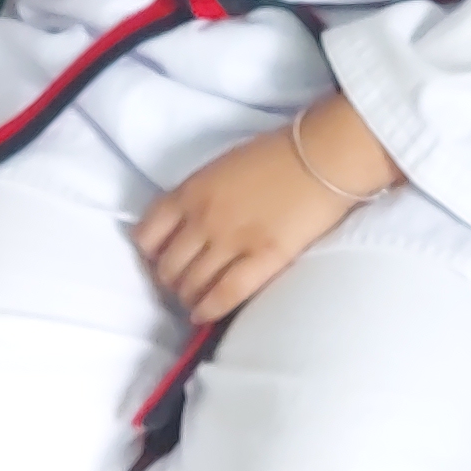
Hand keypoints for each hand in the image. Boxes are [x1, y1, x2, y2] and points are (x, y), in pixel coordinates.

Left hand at [133, 102, 393, 322]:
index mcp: (190, 191)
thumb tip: (185, 226)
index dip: (150, 254)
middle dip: (170, 280)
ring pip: (190, 285)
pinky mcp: (262, 259)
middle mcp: (202, 219)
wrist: (322, 156)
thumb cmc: (276, 155)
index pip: (147, 235)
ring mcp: (231, 241)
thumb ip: (197, 196)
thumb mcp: (220, 168)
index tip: (160, 259)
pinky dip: (207, 310)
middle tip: (182, 284)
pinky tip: (203, 316)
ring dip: (188, 297)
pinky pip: (223, 295)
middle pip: (168, 267)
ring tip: (195, 301)